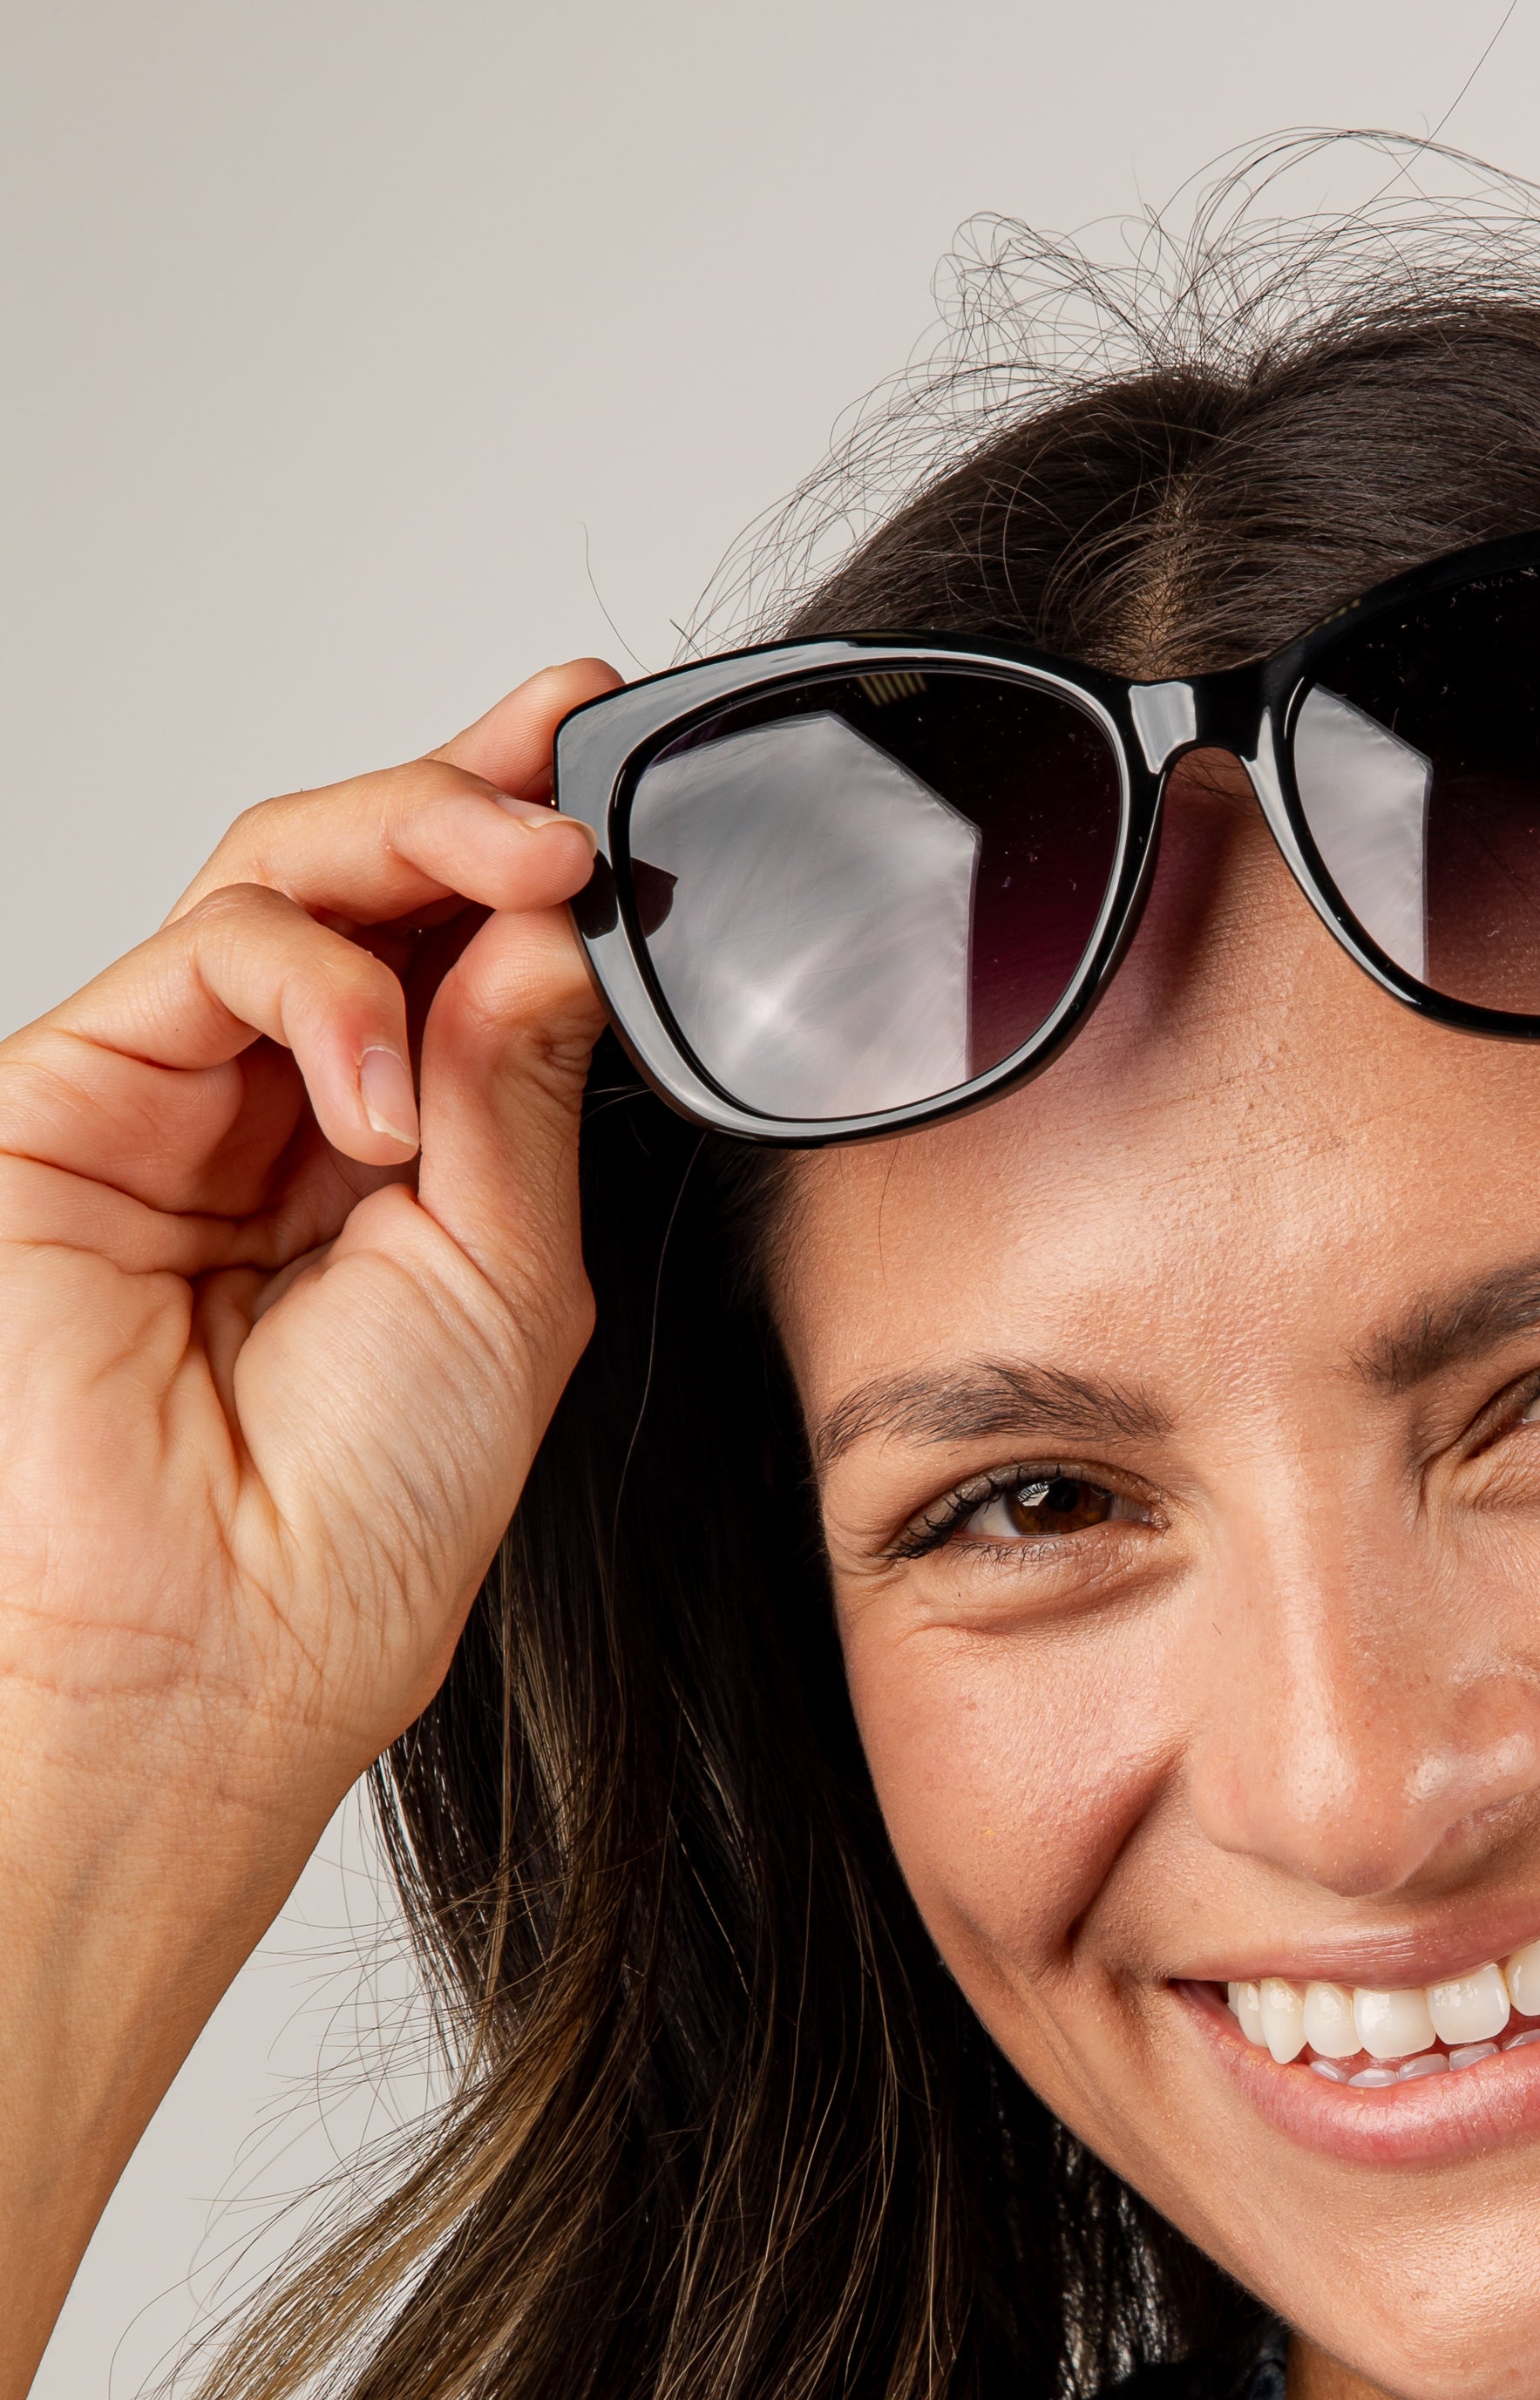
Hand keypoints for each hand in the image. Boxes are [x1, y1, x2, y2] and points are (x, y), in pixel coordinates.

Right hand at [0, 657, 619, 2072]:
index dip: (522, 832)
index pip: (456, 941)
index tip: (608, 750)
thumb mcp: (511, 1271)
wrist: (228, 1648)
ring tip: (523, 890)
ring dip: (416, 848)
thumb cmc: (364, 1517)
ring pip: (281, 879)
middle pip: (365, 877)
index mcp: (399, 1151)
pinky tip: (385, 1084)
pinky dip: (318, 983)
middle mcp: (282, 1109)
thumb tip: (551, 920)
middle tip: (571, 768)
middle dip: (475, 796)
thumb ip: (522, 1085)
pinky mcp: (71, 1103)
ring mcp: (172, 1099)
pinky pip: (205, 957)